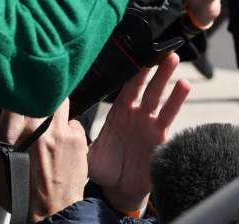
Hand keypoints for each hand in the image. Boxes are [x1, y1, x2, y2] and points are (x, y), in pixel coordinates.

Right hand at [0, 99, 87, 219]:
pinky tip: (60, 144)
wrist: (49, 211)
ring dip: (53, 108)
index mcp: (12, 132)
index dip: (16, 94)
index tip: (16, 97)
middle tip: (34, 106)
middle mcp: (38, 127)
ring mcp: (61, 131)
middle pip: (41, 92)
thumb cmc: (14, 193)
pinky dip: (66, 128)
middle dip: (37, 97)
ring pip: (60, 102)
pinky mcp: (78, 137)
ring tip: (47, 124)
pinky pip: (72, 122)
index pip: (16, 96)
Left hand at [89, 53, 190, 214]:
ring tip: (174, 59)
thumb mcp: (86, 149)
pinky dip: (176, 101)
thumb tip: (55, 121)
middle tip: (162, 48)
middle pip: (148, 86)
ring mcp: (150, 125)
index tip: (138, 50)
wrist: (119, 190)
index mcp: (120, 113)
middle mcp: (138, 115)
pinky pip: (168, 117)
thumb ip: (75, 134)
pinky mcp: (159, 137)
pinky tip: (184, 87)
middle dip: (156, 67)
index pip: (128, 86)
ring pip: (161, 97)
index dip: (134, 69)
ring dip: (168, 77)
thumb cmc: (104, 168)